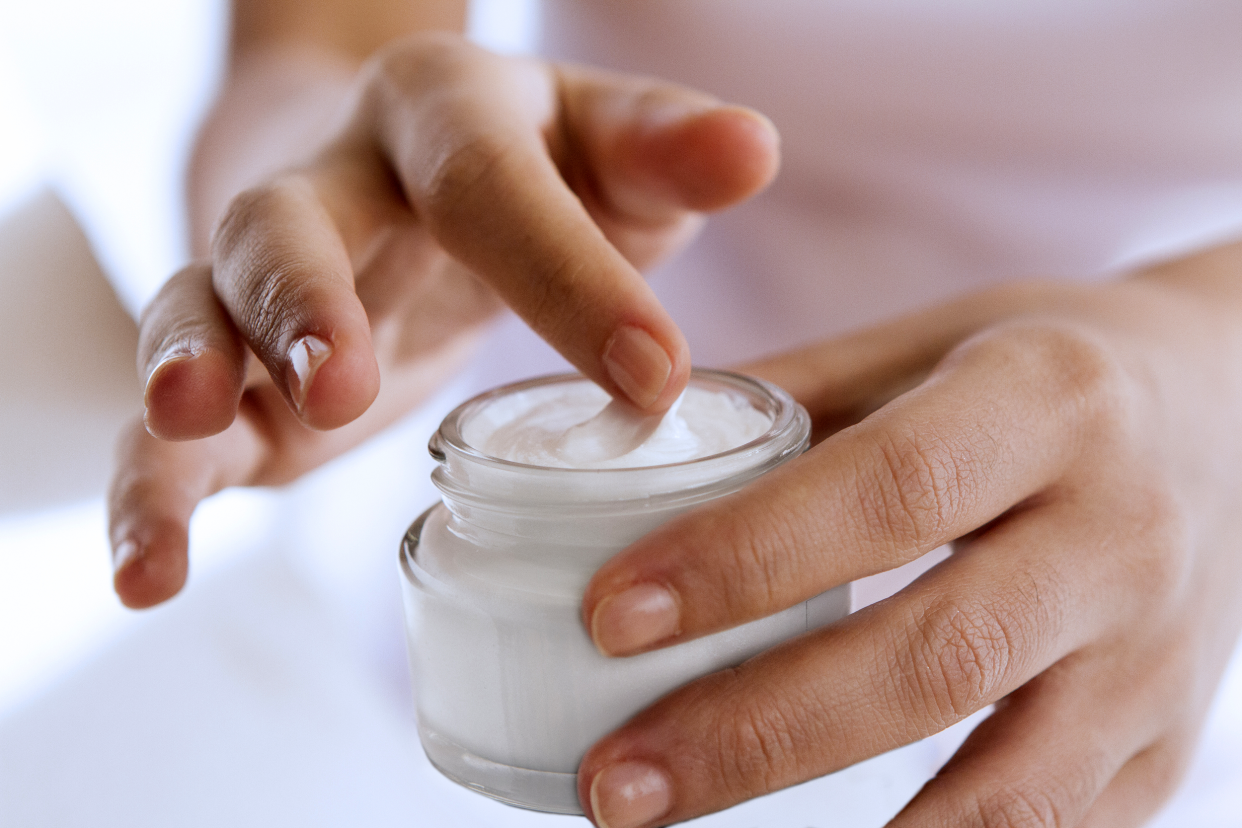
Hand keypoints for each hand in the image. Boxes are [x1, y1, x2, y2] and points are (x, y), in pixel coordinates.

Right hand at [108, 33, 778, 607]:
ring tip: (200, 429)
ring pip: (199, 311)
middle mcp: (334, 187)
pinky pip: (168, 426)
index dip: (567, 276)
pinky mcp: (241, 380)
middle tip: (344, 385)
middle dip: (308, 301)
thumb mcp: (604, 145)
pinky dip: (152, 491)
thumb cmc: (533, 167)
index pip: (491, 186)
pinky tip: (153, 571)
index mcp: (441, 122)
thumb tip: (753, 151)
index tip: (653, 377)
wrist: (398, 167)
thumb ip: (665, 149)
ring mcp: (266, 286)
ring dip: (193, 371)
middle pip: (291, 226)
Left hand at [577, 253, 1241, 827]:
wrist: (1229, 413)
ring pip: (1008, 784)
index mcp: (1049, 402)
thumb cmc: (1044, 371)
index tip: (610, 615)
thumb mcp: (927, 342)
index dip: (745, 559)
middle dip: (757, 732)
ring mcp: (1160, 655)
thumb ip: (790, 396)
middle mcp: (1121, 533)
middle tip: (615, 780)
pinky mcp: (1167, 741)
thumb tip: (629, 447)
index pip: (888, 491)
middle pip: (935, 658)